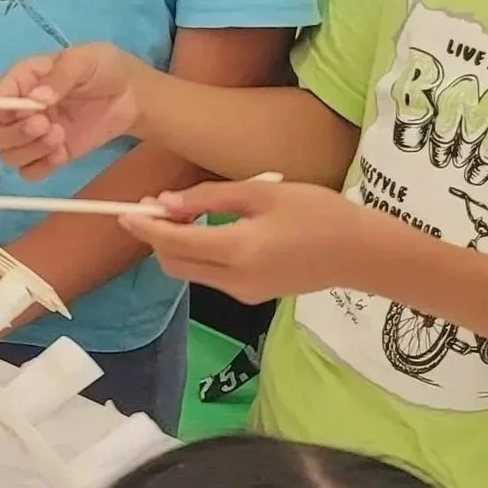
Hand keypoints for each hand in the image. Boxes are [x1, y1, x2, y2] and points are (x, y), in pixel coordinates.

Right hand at [0, 44, 147, 176]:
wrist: (134, 94)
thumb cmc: (106, 68)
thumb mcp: (84, 59)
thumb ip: (60, 76)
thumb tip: (37, 98)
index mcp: (22, 81)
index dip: (1, 110)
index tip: (27, 110)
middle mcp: (22, 110)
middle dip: (15, 134)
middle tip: (46, 125)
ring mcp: (36, 135)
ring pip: (9, 156)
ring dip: (29, 151)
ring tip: (60, 137)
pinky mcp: (53, 154)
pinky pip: (30, 172)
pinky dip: (40, 168)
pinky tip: (61, 155)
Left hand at [116, 180, 372, 299]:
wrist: (361, 254)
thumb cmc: (318, 213)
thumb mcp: (263, 192)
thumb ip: (211, 198)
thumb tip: (167, 203)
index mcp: (236, 250)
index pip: (173, 242)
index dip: (145, 227)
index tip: (125, 210)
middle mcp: (233, 279)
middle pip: (174, 263)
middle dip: (157, 237)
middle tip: (157, 205)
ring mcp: (242, 293)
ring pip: (189, 272)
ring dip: (176, 246)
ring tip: (183, 212)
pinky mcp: (252, 295)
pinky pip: (210, 275)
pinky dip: (198, 254)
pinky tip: (208, 229)